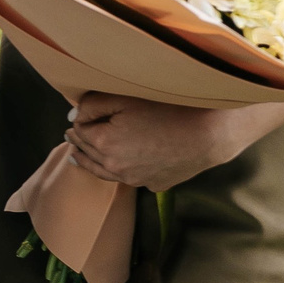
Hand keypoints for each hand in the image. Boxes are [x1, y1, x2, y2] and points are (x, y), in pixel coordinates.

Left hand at [63, 94, 283, 191]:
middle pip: (89, 155)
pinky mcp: (155, 185)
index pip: (80, 133)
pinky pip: (132, 177)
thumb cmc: (169, 109)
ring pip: (106, 172)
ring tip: (80, 157)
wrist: (211, 134)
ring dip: (92, 162)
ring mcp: (137, 180)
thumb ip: (93, 105)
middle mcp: (117, 169)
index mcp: (104, 145)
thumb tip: (73, 117)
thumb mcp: (125, 97)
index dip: (78, 122)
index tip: (77, 117)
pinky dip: (122, 170)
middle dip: (80, 143)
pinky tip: (122, 162)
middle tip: (72, 134)